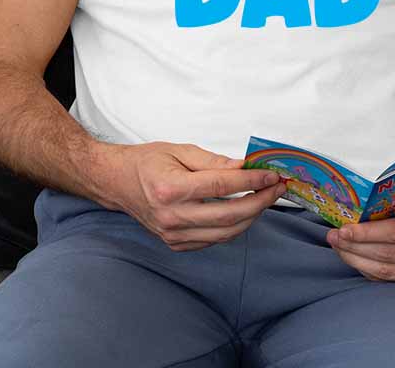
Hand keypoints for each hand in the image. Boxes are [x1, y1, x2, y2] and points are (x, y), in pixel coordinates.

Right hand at [104, 142, 286, 251]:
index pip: (223, 186)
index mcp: (171, 188)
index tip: (272, 174)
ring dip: (251, 217)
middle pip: (229, 215)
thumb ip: (214, 162)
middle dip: (260, 201)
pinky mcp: (175, 243)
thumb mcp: (181, 150)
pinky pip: (212, 240)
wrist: (117, 182)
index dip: (253, 180)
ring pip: (225, 233)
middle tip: (278, 188)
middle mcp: (172, 216)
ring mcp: (173, 234)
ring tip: (266, 199)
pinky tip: (244, 212)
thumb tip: (245, 166)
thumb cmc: (147, 162)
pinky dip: (233, 228)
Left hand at [326, 203, 394, 284]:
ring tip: (338, 248)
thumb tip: (357, 208)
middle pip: (387, 255)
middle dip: (355, 247)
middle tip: (333, 237)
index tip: (343, 229)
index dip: (367, 233)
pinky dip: (368, 270)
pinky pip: (390, 280)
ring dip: (356, 260)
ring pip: (386, 272)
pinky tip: (355, 258)